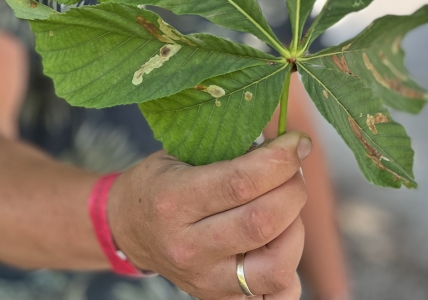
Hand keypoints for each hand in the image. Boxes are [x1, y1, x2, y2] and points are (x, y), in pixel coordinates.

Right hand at [107, 132, 311, 299]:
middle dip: (293, 189)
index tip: (297, 142)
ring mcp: (205, 280)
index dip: (280, 160)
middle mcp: (188, 247)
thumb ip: (229, 150)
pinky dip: (289, 268)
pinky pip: (275, 297)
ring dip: (295, 230)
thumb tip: (286, 146)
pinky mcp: (219, 299)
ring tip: (286, 207)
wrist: (129, 229)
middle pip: (263, 223)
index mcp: (173, 201)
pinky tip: (278, 242)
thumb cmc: (161, 182)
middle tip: (293, 171)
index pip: (240, 182)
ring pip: (276, 268)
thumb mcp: (180, 153)